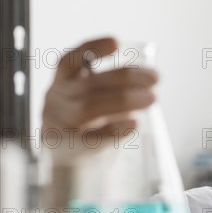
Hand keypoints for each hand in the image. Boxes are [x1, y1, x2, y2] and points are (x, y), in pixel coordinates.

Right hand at [42, 37, 158, 164]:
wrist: (70, 170)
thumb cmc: (86, 129)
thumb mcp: (91, 102)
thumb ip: (110, 89)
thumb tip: (148, 77)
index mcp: (62, 85)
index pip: (70, 61)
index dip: (92, 49)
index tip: (116, 42)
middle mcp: (57, 101)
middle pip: (90, 83)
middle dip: (126, 77)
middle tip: (155, 78)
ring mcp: (61, 125)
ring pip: (91, 107)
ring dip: (125, 100)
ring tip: (151, 98)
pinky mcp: (69, 150)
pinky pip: (92, 138)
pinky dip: (115, 130)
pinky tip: (134, 125)